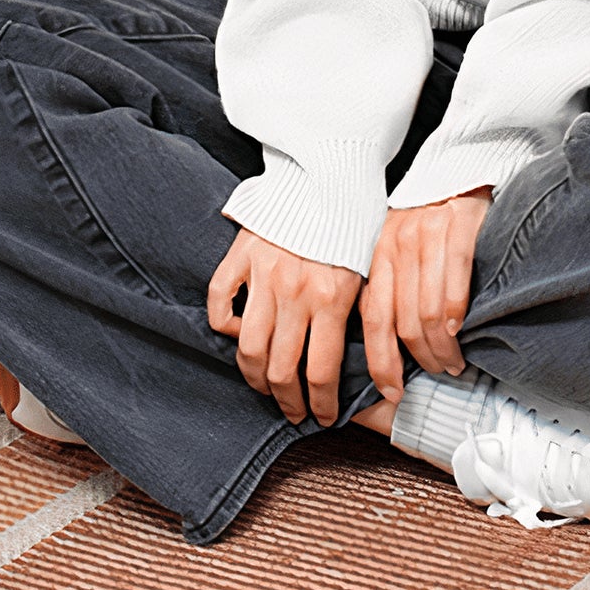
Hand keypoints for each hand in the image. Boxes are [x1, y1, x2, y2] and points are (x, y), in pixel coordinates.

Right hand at [206, 229, 361, 426]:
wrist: (330, 172)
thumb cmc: (355, 221)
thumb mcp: (368, 270)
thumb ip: (356, 314)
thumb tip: (361, 363)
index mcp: (332, 297)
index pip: (322, 373)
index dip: (321, 405)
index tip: (322, 417)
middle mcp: (294, 292)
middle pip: (281, 371)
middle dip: (288, 402)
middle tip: (294, 411)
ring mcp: (263, 275)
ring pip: (248, 348)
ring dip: (256, 377)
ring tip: (266, 386)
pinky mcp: (240, 256)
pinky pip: (221, 304)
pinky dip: (225, 326)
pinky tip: (239, 334)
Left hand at [362, 189, 491, 402]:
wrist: (457, 169)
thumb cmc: (425, 220)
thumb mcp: (393, 248)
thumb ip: (386, 287)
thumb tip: (382, 347)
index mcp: (376, 257)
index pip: (373, 321)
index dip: (382, 362)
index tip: (393, 391)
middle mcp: (397, 246)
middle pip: (403, 323)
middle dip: (420, 360)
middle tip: (436, 375)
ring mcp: (428, 235)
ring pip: (430, 311)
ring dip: (442, 347)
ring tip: (453, 363)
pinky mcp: (459, 225)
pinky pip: (456, 279)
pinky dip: (457, 312)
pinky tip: (460, 331)